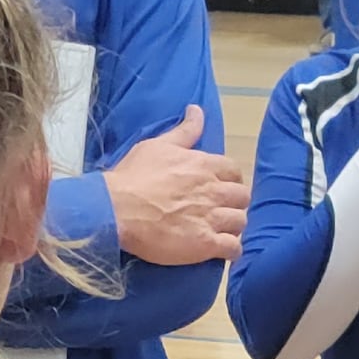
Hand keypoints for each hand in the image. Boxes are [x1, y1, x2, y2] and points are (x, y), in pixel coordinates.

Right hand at [102, 106, 240, 266]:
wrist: (116, 209)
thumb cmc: (132, 176)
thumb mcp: (157, 145)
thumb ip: (184, 131)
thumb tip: (197, 109)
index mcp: (204, 165)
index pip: (234, 171)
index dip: (229, 180)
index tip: (219, 187)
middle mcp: (213, 190)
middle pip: (242, 197)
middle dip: (234, 203)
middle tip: (219, 209)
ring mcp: (210, 218)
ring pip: (241, 222)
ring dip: (233, 226)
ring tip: (220, 230)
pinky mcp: (204, 244)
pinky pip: (233, 248)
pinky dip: (231, 249)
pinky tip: (220, 249)